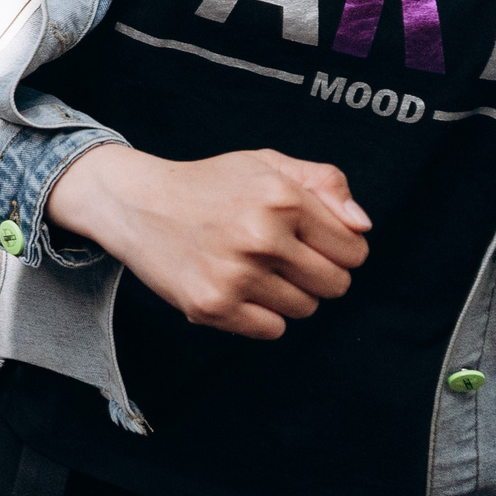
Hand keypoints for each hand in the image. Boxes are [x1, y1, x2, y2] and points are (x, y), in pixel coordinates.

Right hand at [44, 144, 371, 339]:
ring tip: (251, 269)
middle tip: (279, 257)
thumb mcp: (267, 164)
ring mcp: (235, 274)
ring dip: (286, 294)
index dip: (337, 248)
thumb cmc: (208, 185)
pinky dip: (260, 315)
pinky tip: (234, 287)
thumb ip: (325, 183)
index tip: (308, 241)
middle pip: (336, 285)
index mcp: (282, 198)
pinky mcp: (212, 305)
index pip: (354, 250)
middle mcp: (261, 236)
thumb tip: (361, 227)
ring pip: (305, 309)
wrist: (133, 203)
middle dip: (316, 274)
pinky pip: (273, 330)